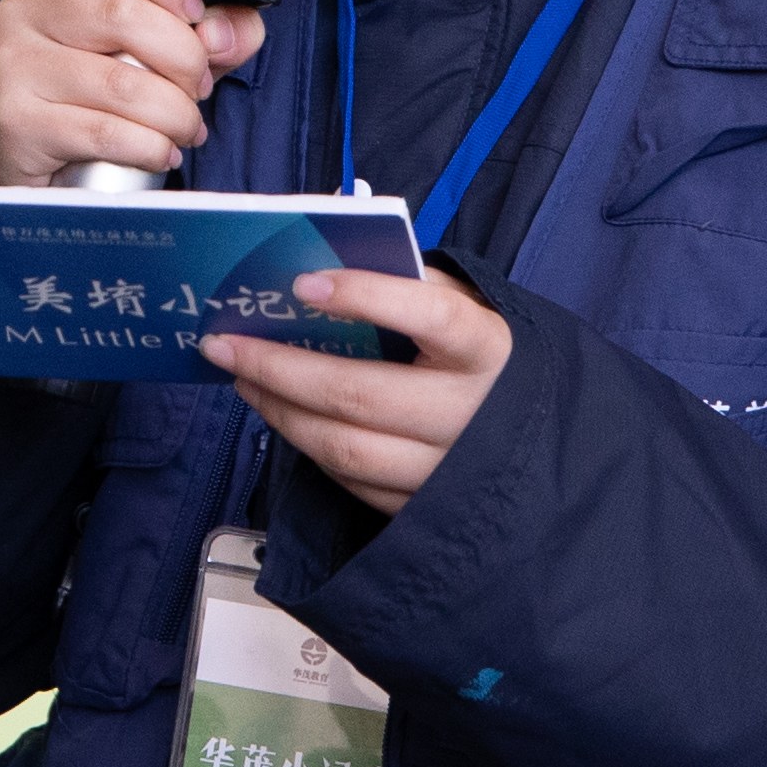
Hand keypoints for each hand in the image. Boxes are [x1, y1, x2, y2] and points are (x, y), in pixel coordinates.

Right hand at [0, 0, 261, 186]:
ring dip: (175, 113)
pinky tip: (162, 152)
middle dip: (183, 58)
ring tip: (187, 128)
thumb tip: (226, 33)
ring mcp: (13, 63)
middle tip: (200, 87)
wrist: (42, 159)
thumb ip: (208, 30)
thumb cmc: (102, 90)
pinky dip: (151, 147)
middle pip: (123, 15)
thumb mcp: (159, 49)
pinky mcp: (16, 119)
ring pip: (120, 82)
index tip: (200, 18)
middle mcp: (23, 9)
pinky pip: (103, 132)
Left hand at [201, 265, 508, 516]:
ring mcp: (447, 470)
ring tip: (243, 378)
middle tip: (224, 342)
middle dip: (279, 367)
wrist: (542, 444)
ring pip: (345, 447)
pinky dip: (308, 446)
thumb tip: (328, 259)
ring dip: (280, 410)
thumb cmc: (483, 360)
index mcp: (487, 350)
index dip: (367, 296)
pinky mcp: (424, 507)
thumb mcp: (468, 309)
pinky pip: (351, 480)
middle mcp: (471, 414)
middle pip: (360, 394)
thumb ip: (413, 283)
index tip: (304, 283)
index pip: (432, 316)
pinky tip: (283, 415)